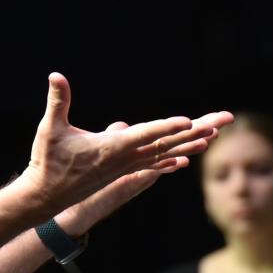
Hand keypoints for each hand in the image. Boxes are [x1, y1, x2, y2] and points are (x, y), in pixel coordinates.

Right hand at [0, 73, 230, 248]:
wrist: (45, 198)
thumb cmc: (47, 161)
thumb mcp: (50, 129)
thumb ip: (57, 101)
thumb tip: (56, 75)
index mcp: (112, 148)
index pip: (146, 135)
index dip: (166, 127)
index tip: (188, 122)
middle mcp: (126, 159)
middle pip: (169, 142)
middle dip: (199, 128)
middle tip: (227, 118)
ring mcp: (126, 167)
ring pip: (166, 153)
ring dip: (191, 143)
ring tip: (214, 134)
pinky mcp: (122, 172)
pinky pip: (154, 164)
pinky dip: (171, 159)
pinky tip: (186, 160)